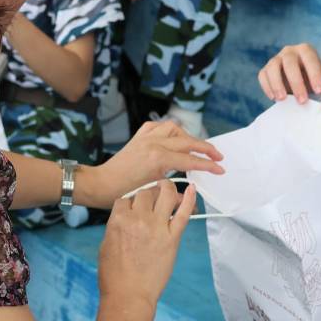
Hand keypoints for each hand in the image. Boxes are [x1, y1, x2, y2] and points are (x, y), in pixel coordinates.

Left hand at [86, 118, 223, 208]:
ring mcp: (146, 138)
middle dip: (205, 148)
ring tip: (196, 147)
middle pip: (188, 141)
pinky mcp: (139, 137)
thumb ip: (172, 191)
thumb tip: (188, 194)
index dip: (208, 165)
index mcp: (158, 159)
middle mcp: (154, 144)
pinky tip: (173, 137)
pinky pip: (159, 126)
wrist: (100, 185)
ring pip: (175, 129)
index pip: (191, 160)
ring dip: (188, 137)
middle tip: (218, 156)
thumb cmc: (122, 193)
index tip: (220, 169)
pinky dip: (169, 130)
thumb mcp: (151, 193)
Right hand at [97, 171, 197, 310]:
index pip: (126, 198)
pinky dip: (189, 199)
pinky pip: (183, 213)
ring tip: (168, 188)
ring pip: (165, 194)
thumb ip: (116, 226)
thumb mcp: (106, 245)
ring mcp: (157, 227)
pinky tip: (192, 189)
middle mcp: (138, 219)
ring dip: (167, 188)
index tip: (135, 206)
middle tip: (152, 199)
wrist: (128, 296)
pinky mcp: (172, 237)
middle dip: (148, 194)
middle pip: (145, 192)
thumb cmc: (114, 276)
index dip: (131, 201)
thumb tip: (124, 217)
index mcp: (118, 220)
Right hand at [258, 40, 320, 103]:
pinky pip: (263, 76)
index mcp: (306, 51)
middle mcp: (289, 52)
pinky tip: (273, 98)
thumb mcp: (320, 80)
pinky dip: (267, 86)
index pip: (310, 60)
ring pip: (273, 67)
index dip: (315, 75)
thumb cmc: (309, 77)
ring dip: (277, 84)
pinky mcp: (265, 70)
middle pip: (290, 63)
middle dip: (296, 82)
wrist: (294, 77)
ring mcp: (276, 59)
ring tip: (283, 99)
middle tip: (302, 101)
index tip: (320, 91)